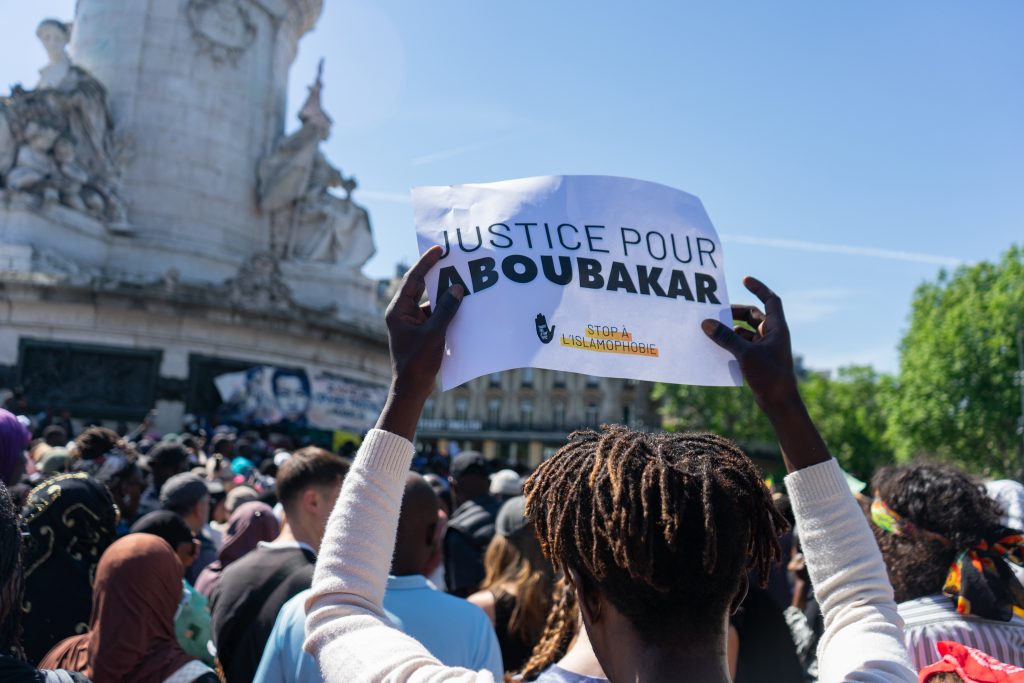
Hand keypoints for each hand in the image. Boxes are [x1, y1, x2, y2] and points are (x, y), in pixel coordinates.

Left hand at [385, 246, 463, 399]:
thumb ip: (447, 309)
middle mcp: (402, 313)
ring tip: (463, 284)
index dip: (426, 262)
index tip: (438, 249)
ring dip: (446, 296)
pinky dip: (448, 311)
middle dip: (438, 276)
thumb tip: (457, 288)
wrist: (411, 388)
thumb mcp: (435, 333)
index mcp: (398, 310)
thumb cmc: (418, 362)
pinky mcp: (420, 331)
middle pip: (421, 287)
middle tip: (453, 260)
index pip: (413, 279)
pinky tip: (463, 308)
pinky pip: (435, 315)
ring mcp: (411, 322)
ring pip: (431, 302)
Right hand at [701, 276, 798, 412]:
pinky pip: (743, 345)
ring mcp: (766, 347)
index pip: (770, 300)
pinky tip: (717, 347)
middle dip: (735, 312)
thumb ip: (725, 337)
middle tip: (716, 313)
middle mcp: (772, 334)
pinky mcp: (759, 359)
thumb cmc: (769, 376)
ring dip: (730, 329)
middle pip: (753, 315)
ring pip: (746, 331)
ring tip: (712, 330)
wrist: (780, 403)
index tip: (744, 279)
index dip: (759, 287)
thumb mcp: (745, 354)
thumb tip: (707, 323)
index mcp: (776, 328)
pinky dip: (731, 343)